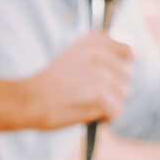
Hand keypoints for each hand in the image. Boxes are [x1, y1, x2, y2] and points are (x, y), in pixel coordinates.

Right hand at [0, 31, 133, 132]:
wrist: (28, 100)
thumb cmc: (49, 84)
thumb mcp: (72, 57)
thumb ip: (100, 55)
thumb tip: (131, 61)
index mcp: (91, 41)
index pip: (127, 52)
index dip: (120, 68)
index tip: (105, 77)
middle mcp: (98, 53)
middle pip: (127, 77)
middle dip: (113, 89)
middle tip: (87, 93)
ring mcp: (100, 74)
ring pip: (123, 95)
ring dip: (108, 104)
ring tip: (84, 102)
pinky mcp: (100, 94)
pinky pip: (116, 111)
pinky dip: (104, 118)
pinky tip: (86, 113)